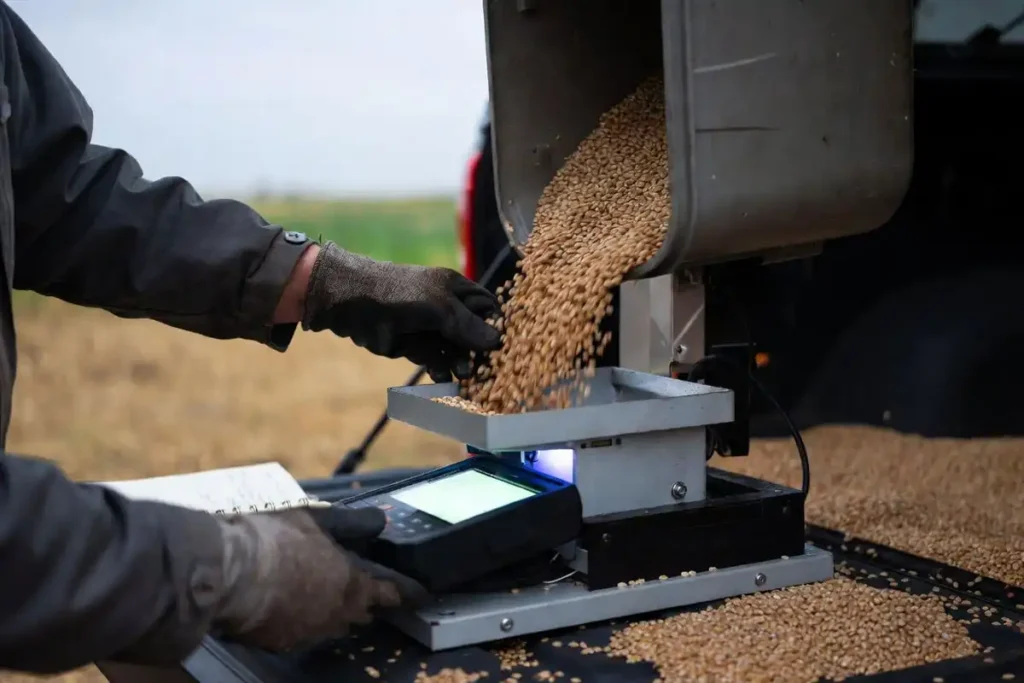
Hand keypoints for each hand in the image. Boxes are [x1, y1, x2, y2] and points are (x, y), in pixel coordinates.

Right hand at [211, 505, 426, 651]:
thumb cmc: (276, 540)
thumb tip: (380, 522)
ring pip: (335, 625)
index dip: (405, 591)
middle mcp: (338, 613)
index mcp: (353, 582)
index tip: (419, 594)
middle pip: (363, 612)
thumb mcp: (318, 518)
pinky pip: (305, 633)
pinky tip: (295, 607)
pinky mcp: (283, 643)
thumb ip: (352, 523)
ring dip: (338, 612)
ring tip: (330, 597)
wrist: (228, 575)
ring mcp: (310, 632)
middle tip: (368, 591)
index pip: (389, 590)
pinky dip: (306, 620)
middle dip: (368, 602)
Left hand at [300, 242, 500, 381]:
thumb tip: (498, 342)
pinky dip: (440, 370)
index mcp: (458, 291)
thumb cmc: (401, 294)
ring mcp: (431, 329)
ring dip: (461, 364)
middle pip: (474, 334)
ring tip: (463, 377)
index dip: (497, 327)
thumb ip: (468, 326)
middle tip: (485, 371)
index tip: (505, 349)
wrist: (352, 303)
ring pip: (455, 351)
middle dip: (480, 352)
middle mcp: (448, 309)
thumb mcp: (440, 307)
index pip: (488, 309)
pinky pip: (435, 361)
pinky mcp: (415, 347)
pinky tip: (442, 379)